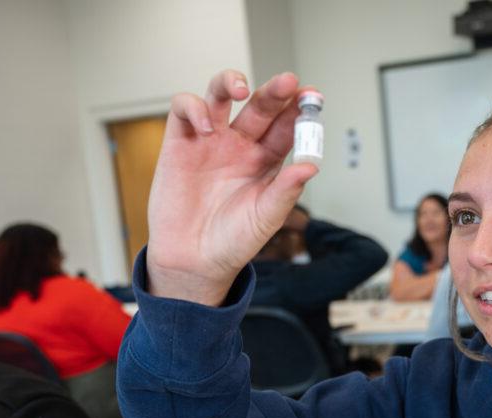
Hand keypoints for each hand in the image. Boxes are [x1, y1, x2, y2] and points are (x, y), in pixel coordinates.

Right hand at [146, 69, 318, 304]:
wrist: (193, 261)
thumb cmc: (232, 242)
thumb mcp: (265, 219)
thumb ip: (286, 191)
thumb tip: (311, 166)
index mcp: (266, 161)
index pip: (286, 127)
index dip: (299, 110)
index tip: (312, 99)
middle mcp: (240, 145)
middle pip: (259, 106)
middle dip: (274, 92)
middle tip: (287, 84)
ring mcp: (210, 140)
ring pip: (221, 95)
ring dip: (231, 82)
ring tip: (242, 90)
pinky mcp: (179, 142)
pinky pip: (184, 109)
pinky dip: (194, 107)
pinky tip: (207, 125)